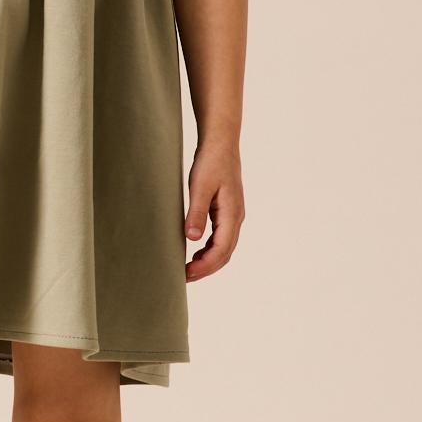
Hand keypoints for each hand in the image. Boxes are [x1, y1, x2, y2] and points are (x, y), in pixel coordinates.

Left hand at [183, 142, 243, 280]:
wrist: (221, 143)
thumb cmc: (211, 162)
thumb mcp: (200, 186)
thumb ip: (196, 212)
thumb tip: (191, 238)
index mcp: (232, 214)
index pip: (221, 250)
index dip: (205, 266)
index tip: (187, 273)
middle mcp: (236, 218)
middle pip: (225, 253)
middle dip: (206, 268)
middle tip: (184, 277)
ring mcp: (233, 215)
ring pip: (224, 247)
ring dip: (208, 261)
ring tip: (188, 269)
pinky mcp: (226, 211)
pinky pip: (221, 237)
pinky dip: (209, 249)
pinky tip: (195, 252)